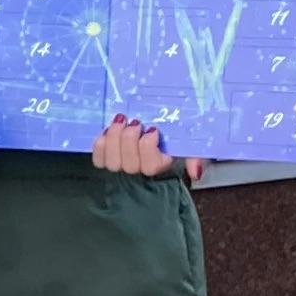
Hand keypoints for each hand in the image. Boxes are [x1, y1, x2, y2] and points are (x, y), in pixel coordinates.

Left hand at [90, 113, 207, 184]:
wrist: (158, 123)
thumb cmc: (175, 134)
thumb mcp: (191, 143)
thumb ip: (197, 157)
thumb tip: (195, 174)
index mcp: (161, 166)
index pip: (150, 167)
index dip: (147, 148)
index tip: (153, 130)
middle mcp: (140, 169)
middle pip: (128, 165)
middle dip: (129, 140)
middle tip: (135, 122)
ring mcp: (122, 165)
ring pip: (112, 163)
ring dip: (113, 139)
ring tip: (121, 122)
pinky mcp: (107, 158)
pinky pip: (98, 160)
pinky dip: (100, 145)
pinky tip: (107, 131)